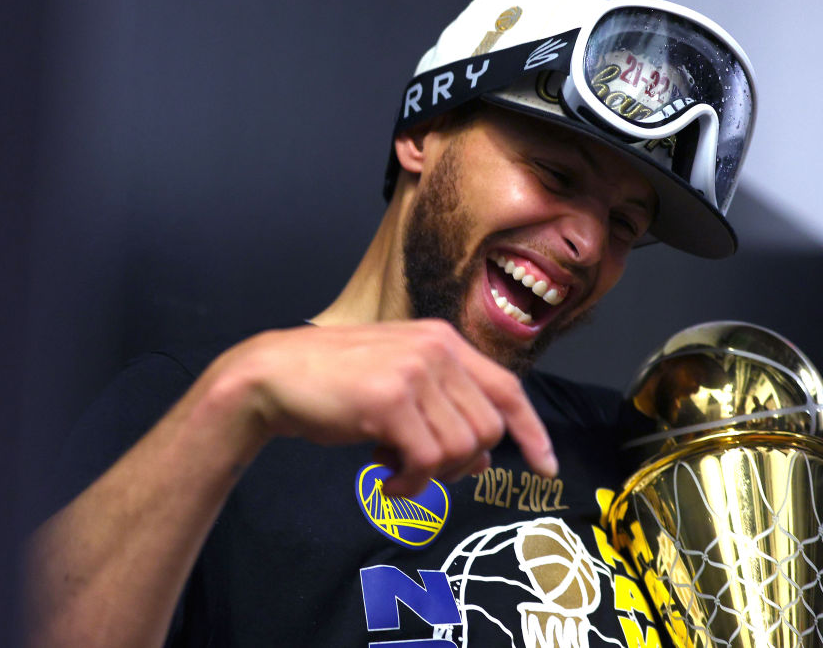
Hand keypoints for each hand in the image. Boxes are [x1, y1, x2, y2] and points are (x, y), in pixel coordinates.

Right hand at [211, 320, 556, 495]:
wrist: (275, 375)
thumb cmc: (336, 383)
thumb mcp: (400, 384)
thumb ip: (444, 410)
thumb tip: (483, 461)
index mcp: (443, 340)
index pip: (508, 388)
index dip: (532, 430)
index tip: (547, 466)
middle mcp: (437, 349)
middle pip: (488, 428)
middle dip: (464, 463)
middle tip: (424, 468)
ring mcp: (414, 371)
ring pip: (462, 448)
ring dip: (432, 475)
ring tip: (396, 468)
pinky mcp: (390, 400)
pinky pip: (427, 461)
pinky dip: (410, 483)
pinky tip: (384, 478)